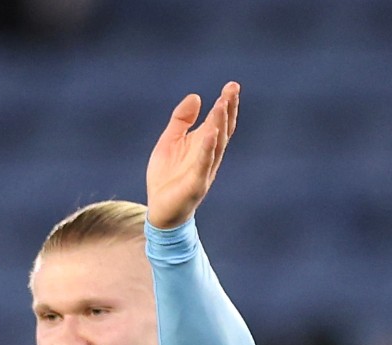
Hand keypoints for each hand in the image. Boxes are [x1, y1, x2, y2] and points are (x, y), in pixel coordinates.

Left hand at [145, 81, 239, 229]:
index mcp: (203, 145)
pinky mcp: (195, 184)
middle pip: (222, 129)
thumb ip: (181, 120)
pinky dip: (207, 149)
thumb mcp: (170, 142)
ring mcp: (204, 170)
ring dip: (219, 124)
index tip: (232, 86)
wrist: (159, 210)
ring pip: (215, 145)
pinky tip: (210, 134)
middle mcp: (208, 156)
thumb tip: (196, 96)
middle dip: (227, 110)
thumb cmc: (166, 176)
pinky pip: (203, 165)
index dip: (226, 104)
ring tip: (222, 105)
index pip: (219, 121)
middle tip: (232, 90)